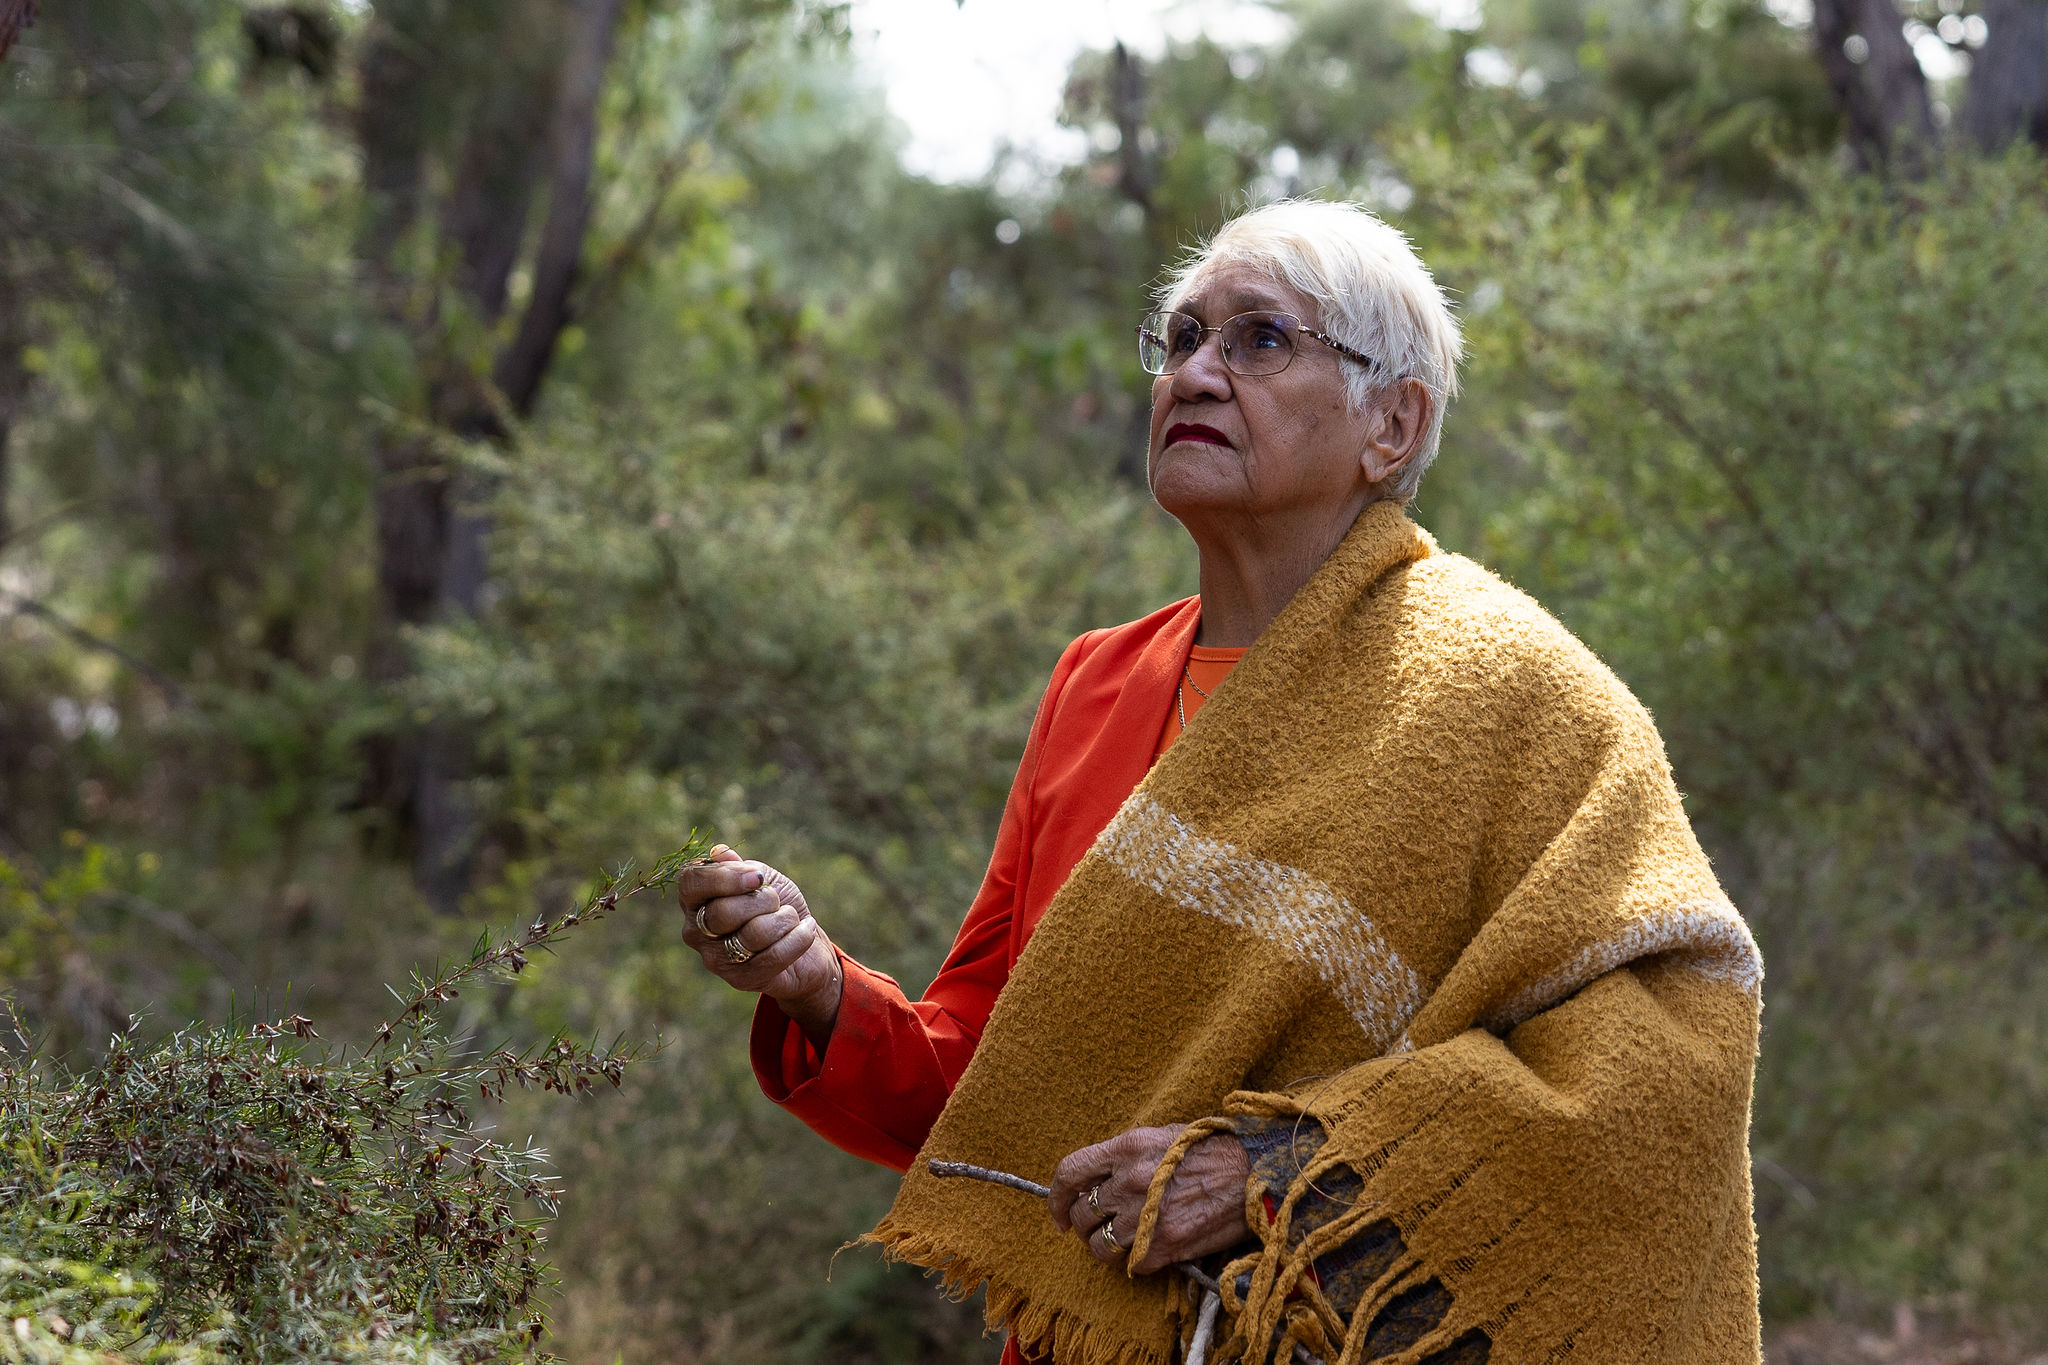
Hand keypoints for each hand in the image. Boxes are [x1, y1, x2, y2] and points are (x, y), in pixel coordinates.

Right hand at [677, 846, 841, 1049]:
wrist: (804, 942)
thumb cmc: (776, 905)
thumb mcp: (761, 877)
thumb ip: (739, 867)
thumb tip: (720, 853)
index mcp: (695, 900)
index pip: (691, 883)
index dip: (725, 877)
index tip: (758, 878)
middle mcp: (695, 932)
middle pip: (723, 912)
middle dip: (762, 900)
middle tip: (776, 900)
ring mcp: (715, 959)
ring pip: (753, 934)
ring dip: (783, 919)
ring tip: (790, 918)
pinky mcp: (740, 980)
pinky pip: (774, 956)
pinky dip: (799, 937)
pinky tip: (806, 930)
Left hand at [1048, 1124, 1250, 1273]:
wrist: (1258, 1173)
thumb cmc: (1214, 1150)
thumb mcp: (1164, 1136)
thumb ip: (1126, 1156)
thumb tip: (1099, 1179)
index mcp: (1128, 1147)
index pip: (1069, 1172)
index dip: (1056, 1196)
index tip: (1059, 1212)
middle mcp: (1129, 1181)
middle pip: (1079, 1214)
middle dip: (1082, 1225)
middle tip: (1098, 1228)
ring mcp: (1144, 1217)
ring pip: (1097, 1246)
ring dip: (1104, 1247)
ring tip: (1122, 1242)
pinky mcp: (1163, 1247)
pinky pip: (1128, 1265)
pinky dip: (1135, 1262)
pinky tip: (1152, 1249)